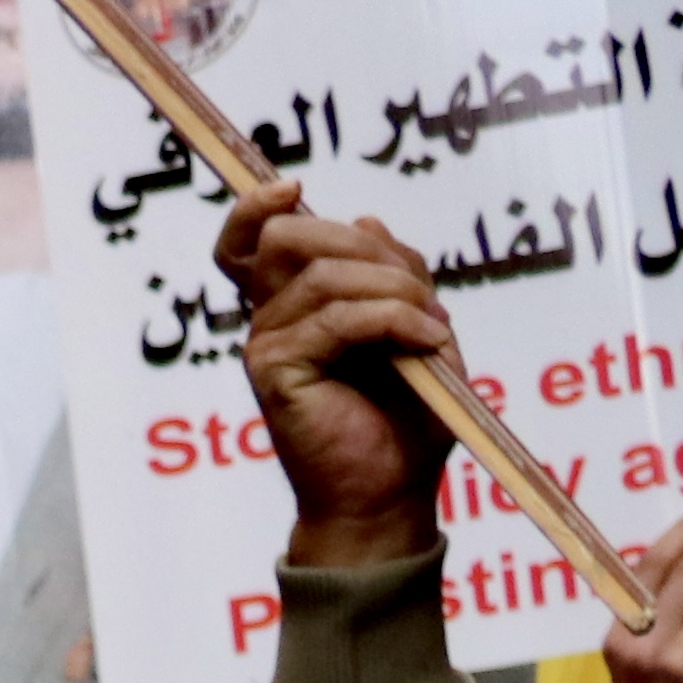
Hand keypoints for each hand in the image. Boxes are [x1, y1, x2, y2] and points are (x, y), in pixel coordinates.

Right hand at [217, 176, 458, 569]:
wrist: (391, 495)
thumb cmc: (404, 421)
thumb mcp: (418, 327)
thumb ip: (395, 275)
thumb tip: (368, 221)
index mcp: (295, 307)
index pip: (250, 242)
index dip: (257, 206)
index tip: (293, 187)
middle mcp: (271, 321)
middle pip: (292, 236)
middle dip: (365, 247)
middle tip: (418, 292)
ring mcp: (267, 345)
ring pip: (325, 273)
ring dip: (395, 291)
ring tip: (433, 329)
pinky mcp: (274, 371)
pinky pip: (337, 318)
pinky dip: (394, 321)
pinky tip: (427, 343)